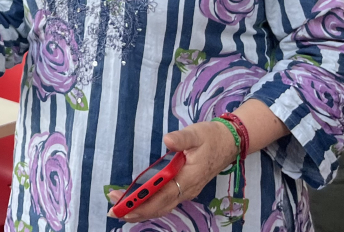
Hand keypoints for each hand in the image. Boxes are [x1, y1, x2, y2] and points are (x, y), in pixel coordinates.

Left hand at [107, 122, 237, 221]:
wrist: (230, 142)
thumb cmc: (211, 137)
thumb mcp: (197, 133)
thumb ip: (182, 138)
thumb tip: (168, 140)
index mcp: (188, 178)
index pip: (161, 197)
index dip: (141, 202)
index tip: (123, 203)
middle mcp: (187, 190)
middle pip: (159, 207)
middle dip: (135, 211)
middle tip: (113, 210)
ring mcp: (187, 191)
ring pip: (162, 207)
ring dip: (142, 210)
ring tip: (121, 209)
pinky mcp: (185, 188)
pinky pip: (166, 203)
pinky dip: (150, 206)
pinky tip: (139, 203)